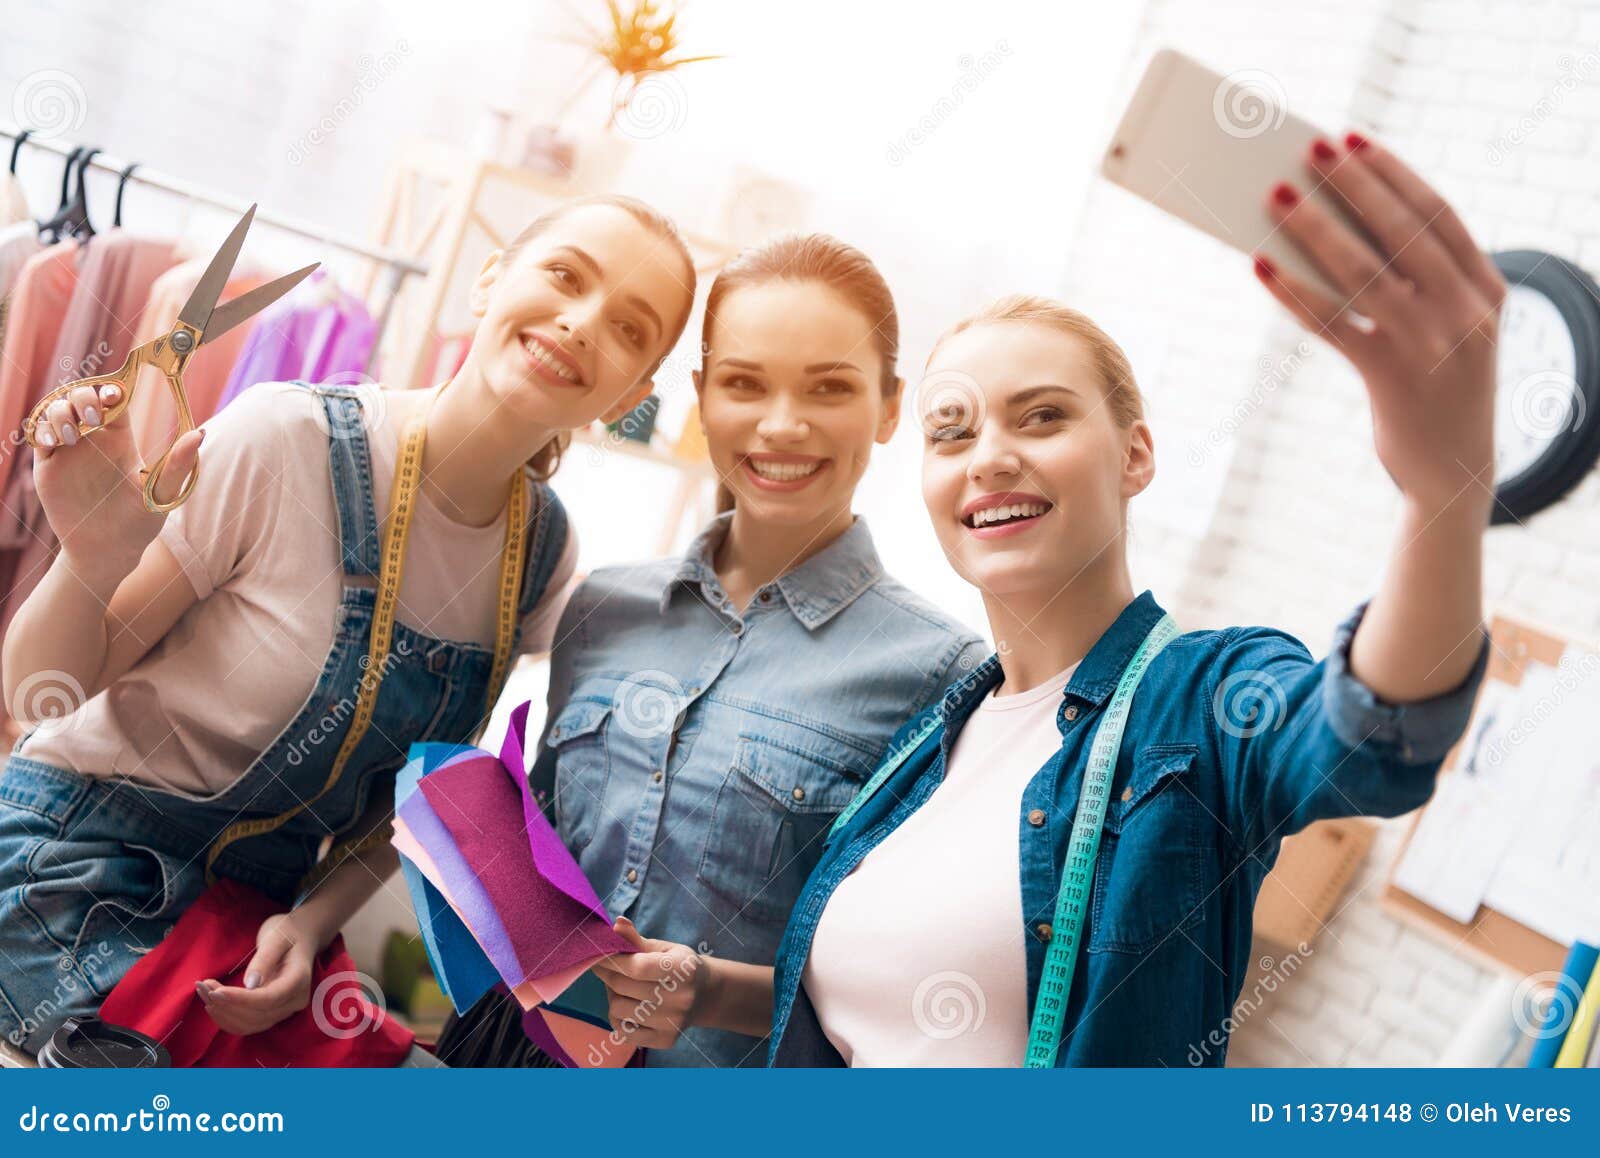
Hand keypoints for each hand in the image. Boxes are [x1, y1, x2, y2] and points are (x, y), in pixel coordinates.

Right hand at [32, 381, 203, 585]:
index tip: (116, 394)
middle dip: (84, 396)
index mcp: (120, 440)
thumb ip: (178, 465)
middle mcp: (93, 440)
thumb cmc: (140, 524)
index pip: (113, 400)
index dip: (112, 389)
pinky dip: (43, 431)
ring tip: (73, 435)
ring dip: (61, 412)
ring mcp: (68, 451)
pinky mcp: (48, 466)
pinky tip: (56, 443)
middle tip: (95, 416)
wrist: (107, 553)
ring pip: (56, 411)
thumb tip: (200, 433)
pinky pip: (39, 436)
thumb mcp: (161, 494)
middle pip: (81, 398)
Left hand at [195, 911, 315, 1035]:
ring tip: (203, 991)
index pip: (269, 998)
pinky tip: (212, 1004)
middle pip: (257, 1015)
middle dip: (226, 1005)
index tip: (215, 991)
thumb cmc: (288, 932)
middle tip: (202, 985)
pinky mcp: (273, 1014)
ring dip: (223, 1013)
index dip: (240, 999)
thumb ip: (265, 959)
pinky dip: (227, 1018)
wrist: (300, 938)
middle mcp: (295, 1000)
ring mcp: (285, 1010)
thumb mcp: (277, 937)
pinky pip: (249, 1025)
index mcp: (299, 979)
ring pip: (251, 1024)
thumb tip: (250, 985)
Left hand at [590, 917, 707, 1050]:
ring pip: (618, 1009)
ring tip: (622, 988)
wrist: (705, 995)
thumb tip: (616, 924)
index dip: (612, 960)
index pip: (638, 967)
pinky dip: (617, 1017)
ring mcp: (672, 1022)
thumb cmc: (679, 966)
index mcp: (683, 969)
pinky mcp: (664, 1040)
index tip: (597, 953)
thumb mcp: (664, 949)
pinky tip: (626, 1006)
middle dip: (607, 974)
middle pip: (624, 987)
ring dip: (613, 996)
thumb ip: (637, 940)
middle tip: (605, 966)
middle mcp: (681, 998)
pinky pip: (623, 1031)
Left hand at [1256, 132, 1506, 517]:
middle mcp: (1464, 311)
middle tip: (1311, 150)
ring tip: (1277, 196)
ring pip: (1362, 271)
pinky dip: (1294, 291)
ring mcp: (1429, 344)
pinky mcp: (1390, 376)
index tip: (1356, 140)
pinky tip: (1263, 266)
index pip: (1437, 214)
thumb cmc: (1437, 391)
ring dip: (1314, 228)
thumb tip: (1332, 229)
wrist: (1454, 475)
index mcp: (1486, 289)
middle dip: (1352, 185)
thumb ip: (1415, 284)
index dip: (1393, 173)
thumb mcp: (1447, 330)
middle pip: (1399, 231)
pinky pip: (1332, 322)